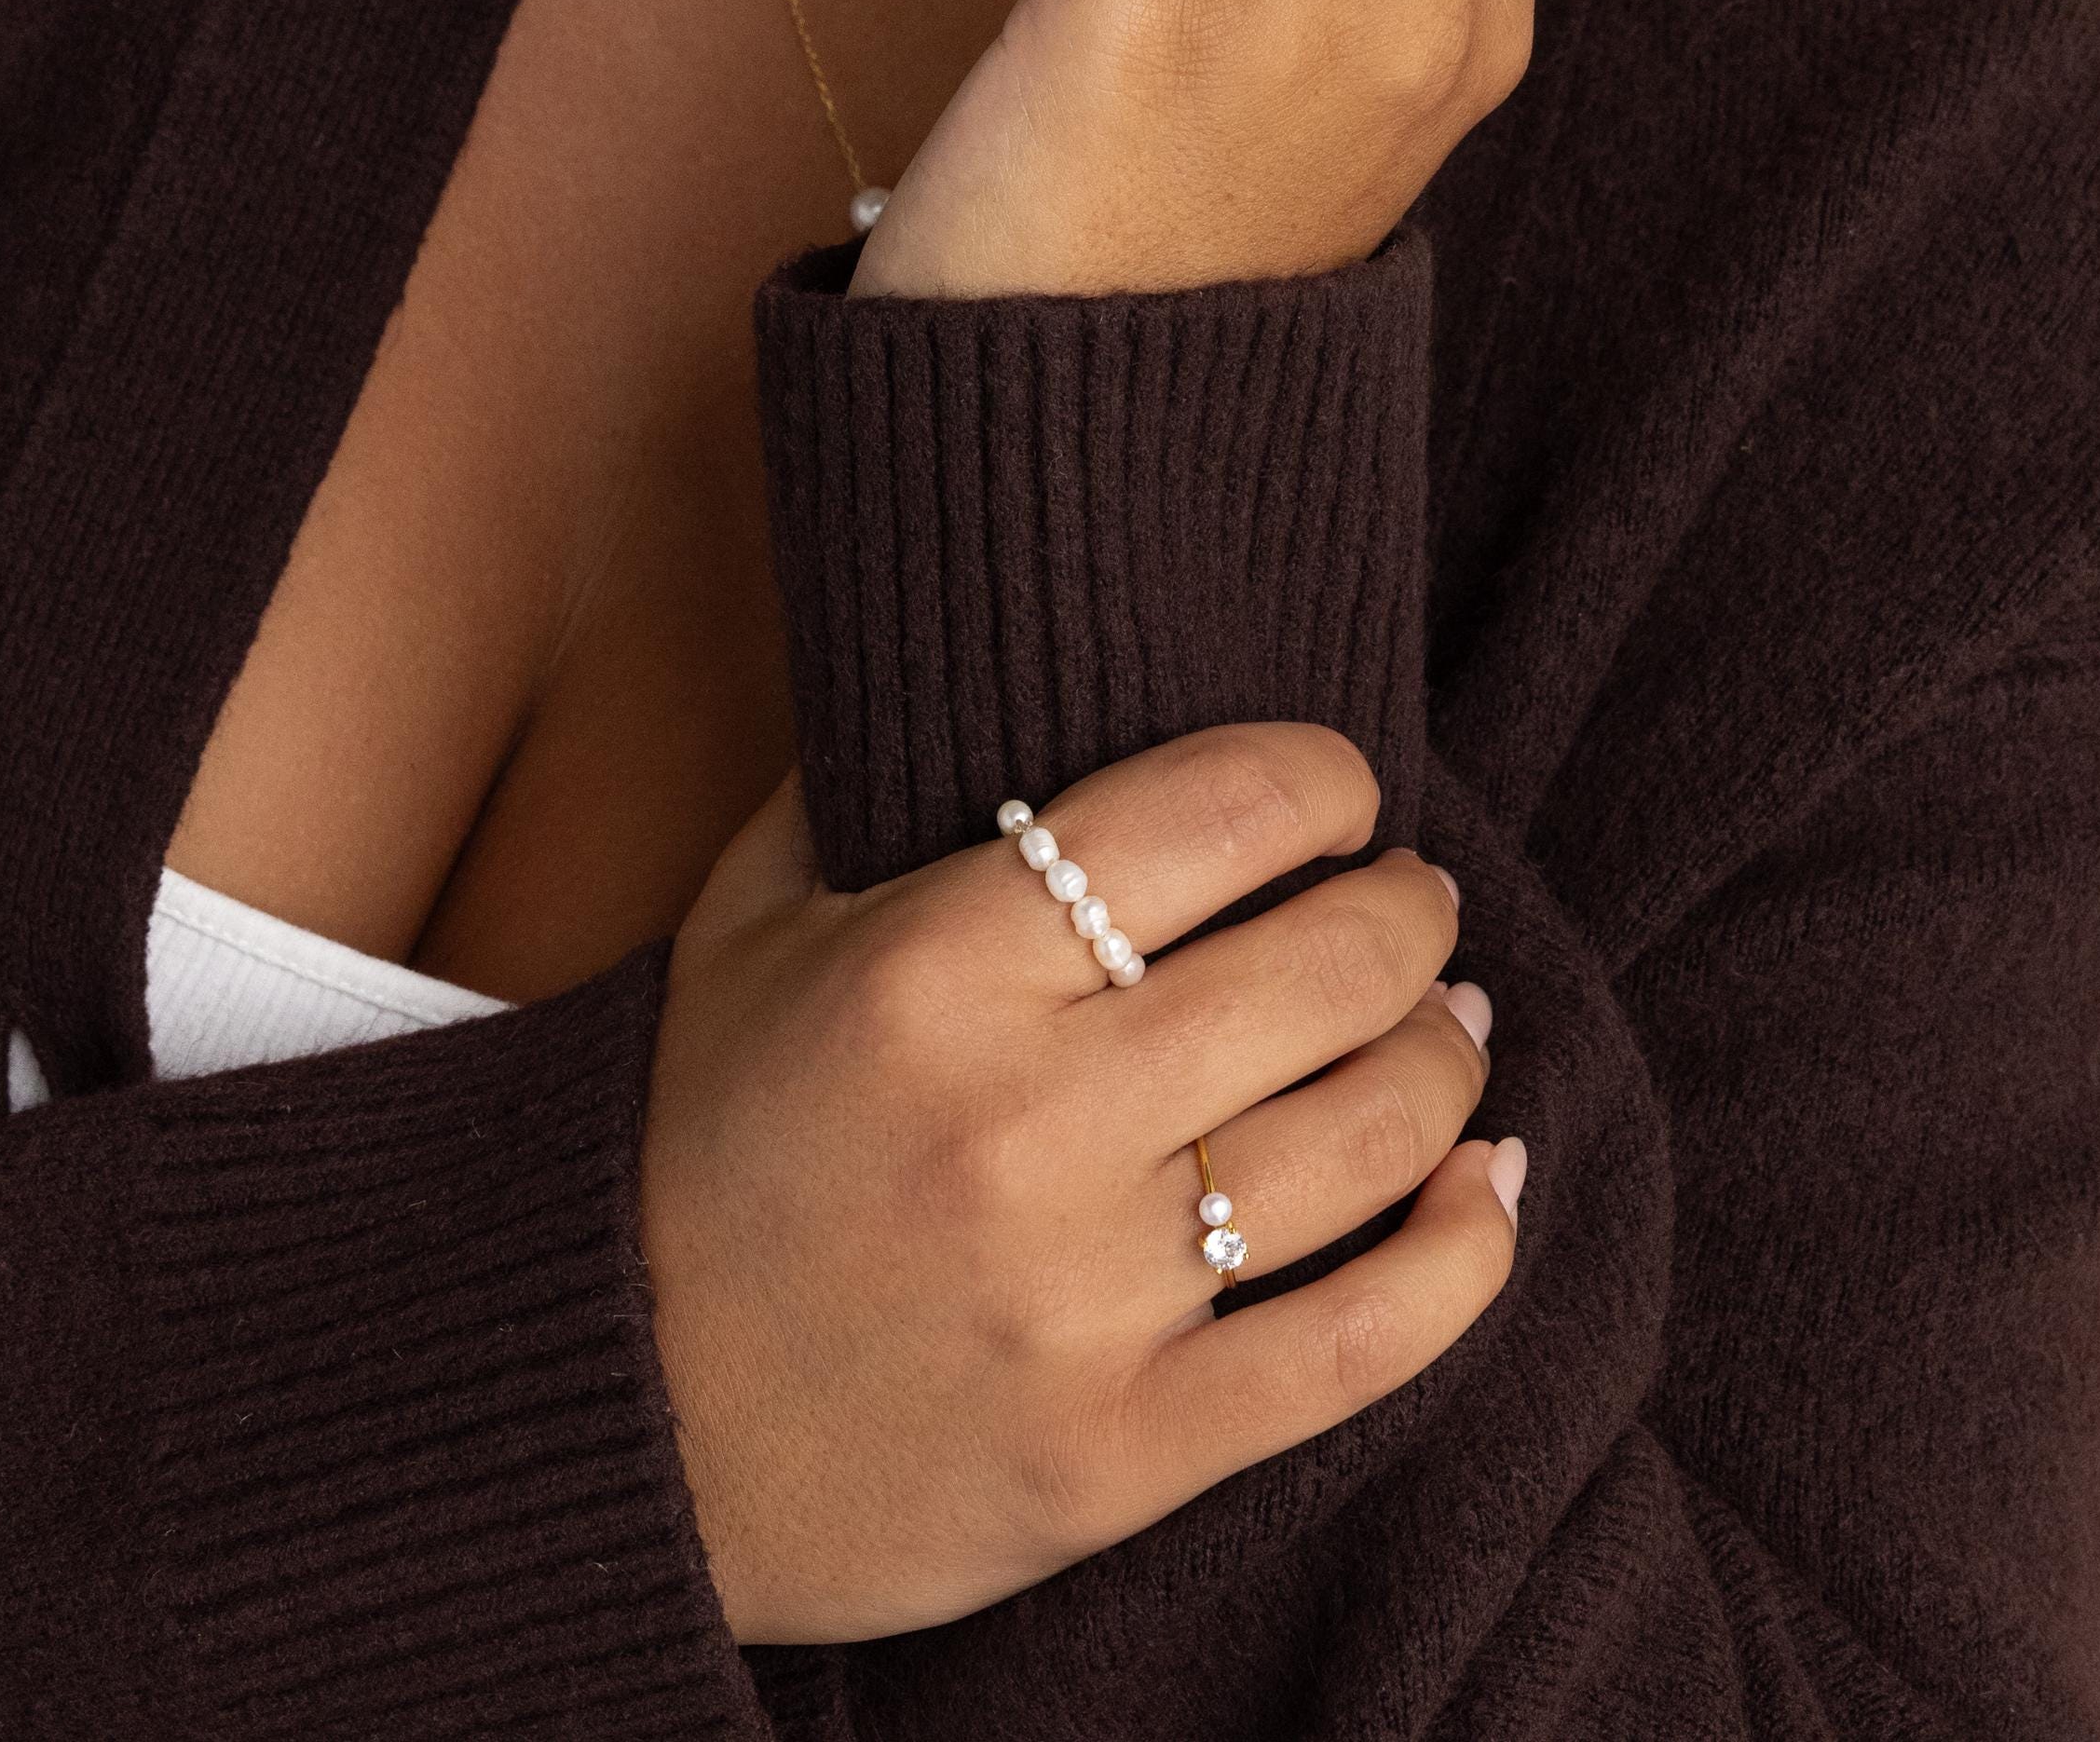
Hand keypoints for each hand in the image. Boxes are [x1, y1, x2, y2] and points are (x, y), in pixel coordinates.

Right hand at [636, 722, 1515, 1644]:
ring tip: (1453, 1028)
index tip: (1341, 792)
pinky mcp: (1123, 1452)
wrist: (612, 1432)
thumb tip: (982, 647)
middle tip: (1418, 906)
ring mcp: (1080, 1300)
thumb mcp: (743, 927)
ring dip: (1449, 1062)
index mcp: (931, 969)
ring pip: (1370, 1138)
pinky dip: (1465, 1252)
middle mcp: (1020, 1124)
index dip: (1324, 781)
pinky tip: (1487, 1186)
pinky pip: (1367, 1344)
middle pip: (1328, 969)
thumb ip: (858, 782)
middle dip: (1412, 913)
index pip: (1214, 812)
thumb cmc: (693, 1145)